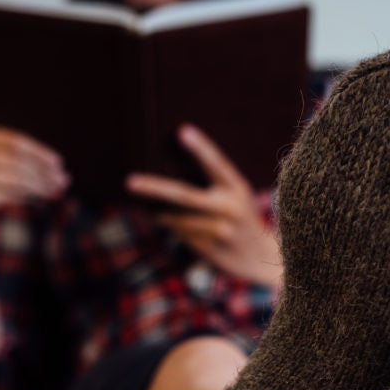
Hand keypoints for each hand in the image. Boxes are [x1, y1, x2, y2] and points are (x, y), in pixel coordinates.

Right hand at [0, 126, 68, 233]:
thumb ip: (20, 160)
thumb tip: (60, 168)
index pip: (14, 142)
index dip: (39, 152)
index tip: (59, 163)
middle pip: (17, 161)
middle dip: (43, 171)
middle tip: (64, 181)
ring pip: (17, 179)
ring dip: (42, 186)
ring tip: (58, 191)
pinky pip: (12, 195)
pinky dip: (30, 197)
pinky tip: (43, 200)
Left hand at [126, 124, 281, 287]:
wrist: (260, 258)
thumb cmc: (240, 217)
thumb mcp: (237, 195)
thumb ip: (213, 183)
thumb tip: (168, 175)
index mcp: (237, 188)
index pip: (216, 164)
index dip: (200, 147)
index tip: (182, 131)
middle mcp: (229, 208)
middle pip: (184, 195)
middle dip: (154, 187)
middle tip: (130, 181)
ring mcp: (219, 231)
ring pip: (176, 218)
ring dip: (160, 212)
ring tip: (150, 203)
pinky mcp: (209, 249)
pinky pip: (179, 234)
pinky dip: (170, 226)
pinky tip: (170, 222)